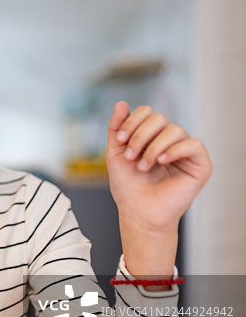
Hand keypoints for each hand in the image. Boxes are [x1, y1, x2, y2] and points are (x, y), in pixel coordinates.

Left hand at [106, 101, 211, 277]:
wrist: (138, 213)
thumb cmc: (128, 187)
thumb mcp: (116, 154)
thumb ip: (117, 129)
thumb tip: (121, 103)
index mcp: (152, 136)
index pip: (147, 112)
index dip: (132, 122)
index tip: (120, 141)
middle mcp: (170, 140)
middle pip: (160, 118)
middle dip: (140, 135)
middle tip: (131, 157)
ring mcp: (186, 151)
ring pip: (174, 130)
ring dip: (153, 147)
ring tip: (143, 166)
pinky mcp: (200, 164)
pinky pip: (193, 144)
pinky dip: (174, 150)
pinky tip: (161, 161)